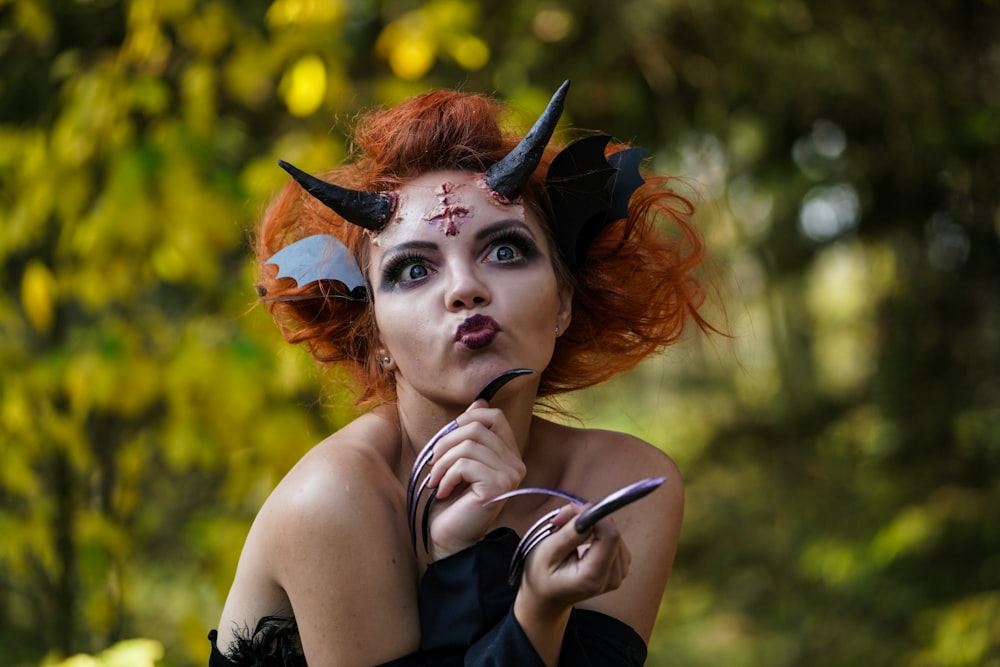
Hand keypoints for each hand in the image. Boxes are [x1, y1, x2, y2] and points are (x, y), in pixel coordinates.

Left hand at [421, 400, 525, 558]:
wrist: (448, 540)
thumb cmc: (451, 503)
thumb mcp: (458, 460)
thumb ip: (469, 434)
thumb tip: (479, 401)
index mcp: (509, 455)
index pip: (494, 416)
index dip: (467, 419)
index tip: (447, 440)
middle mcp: (516, 464)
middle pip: (476, 427)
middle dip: (446, 441)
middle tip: (433, 464)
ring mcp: (510, 476)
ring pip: (468, 444)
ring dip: (442, 461)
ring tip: (435, 480)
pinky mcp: (497, 487)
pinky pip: (465, 464)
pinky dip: (445, 476)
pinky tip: (441, 491)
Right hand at [516, 503, 631, 615]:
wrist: (548, 598)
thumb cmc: (542, 577)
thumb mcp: (547, 553)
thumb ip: (570, 533)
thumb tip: (587, 512)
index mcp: (594, 577)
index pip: (610, 536)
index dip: (596, 516)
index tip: (573, 511)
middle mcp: (612, 578)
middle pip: (612, 533)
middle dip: (590, 519)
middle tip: (563, 520)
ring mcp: (618, 574)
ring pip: (614, 533)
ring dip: (593, 525)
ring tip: (569, 531)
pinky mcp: (620, 568)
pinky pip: (614, 539)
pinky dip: (598, 532)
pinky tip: (583, 539)